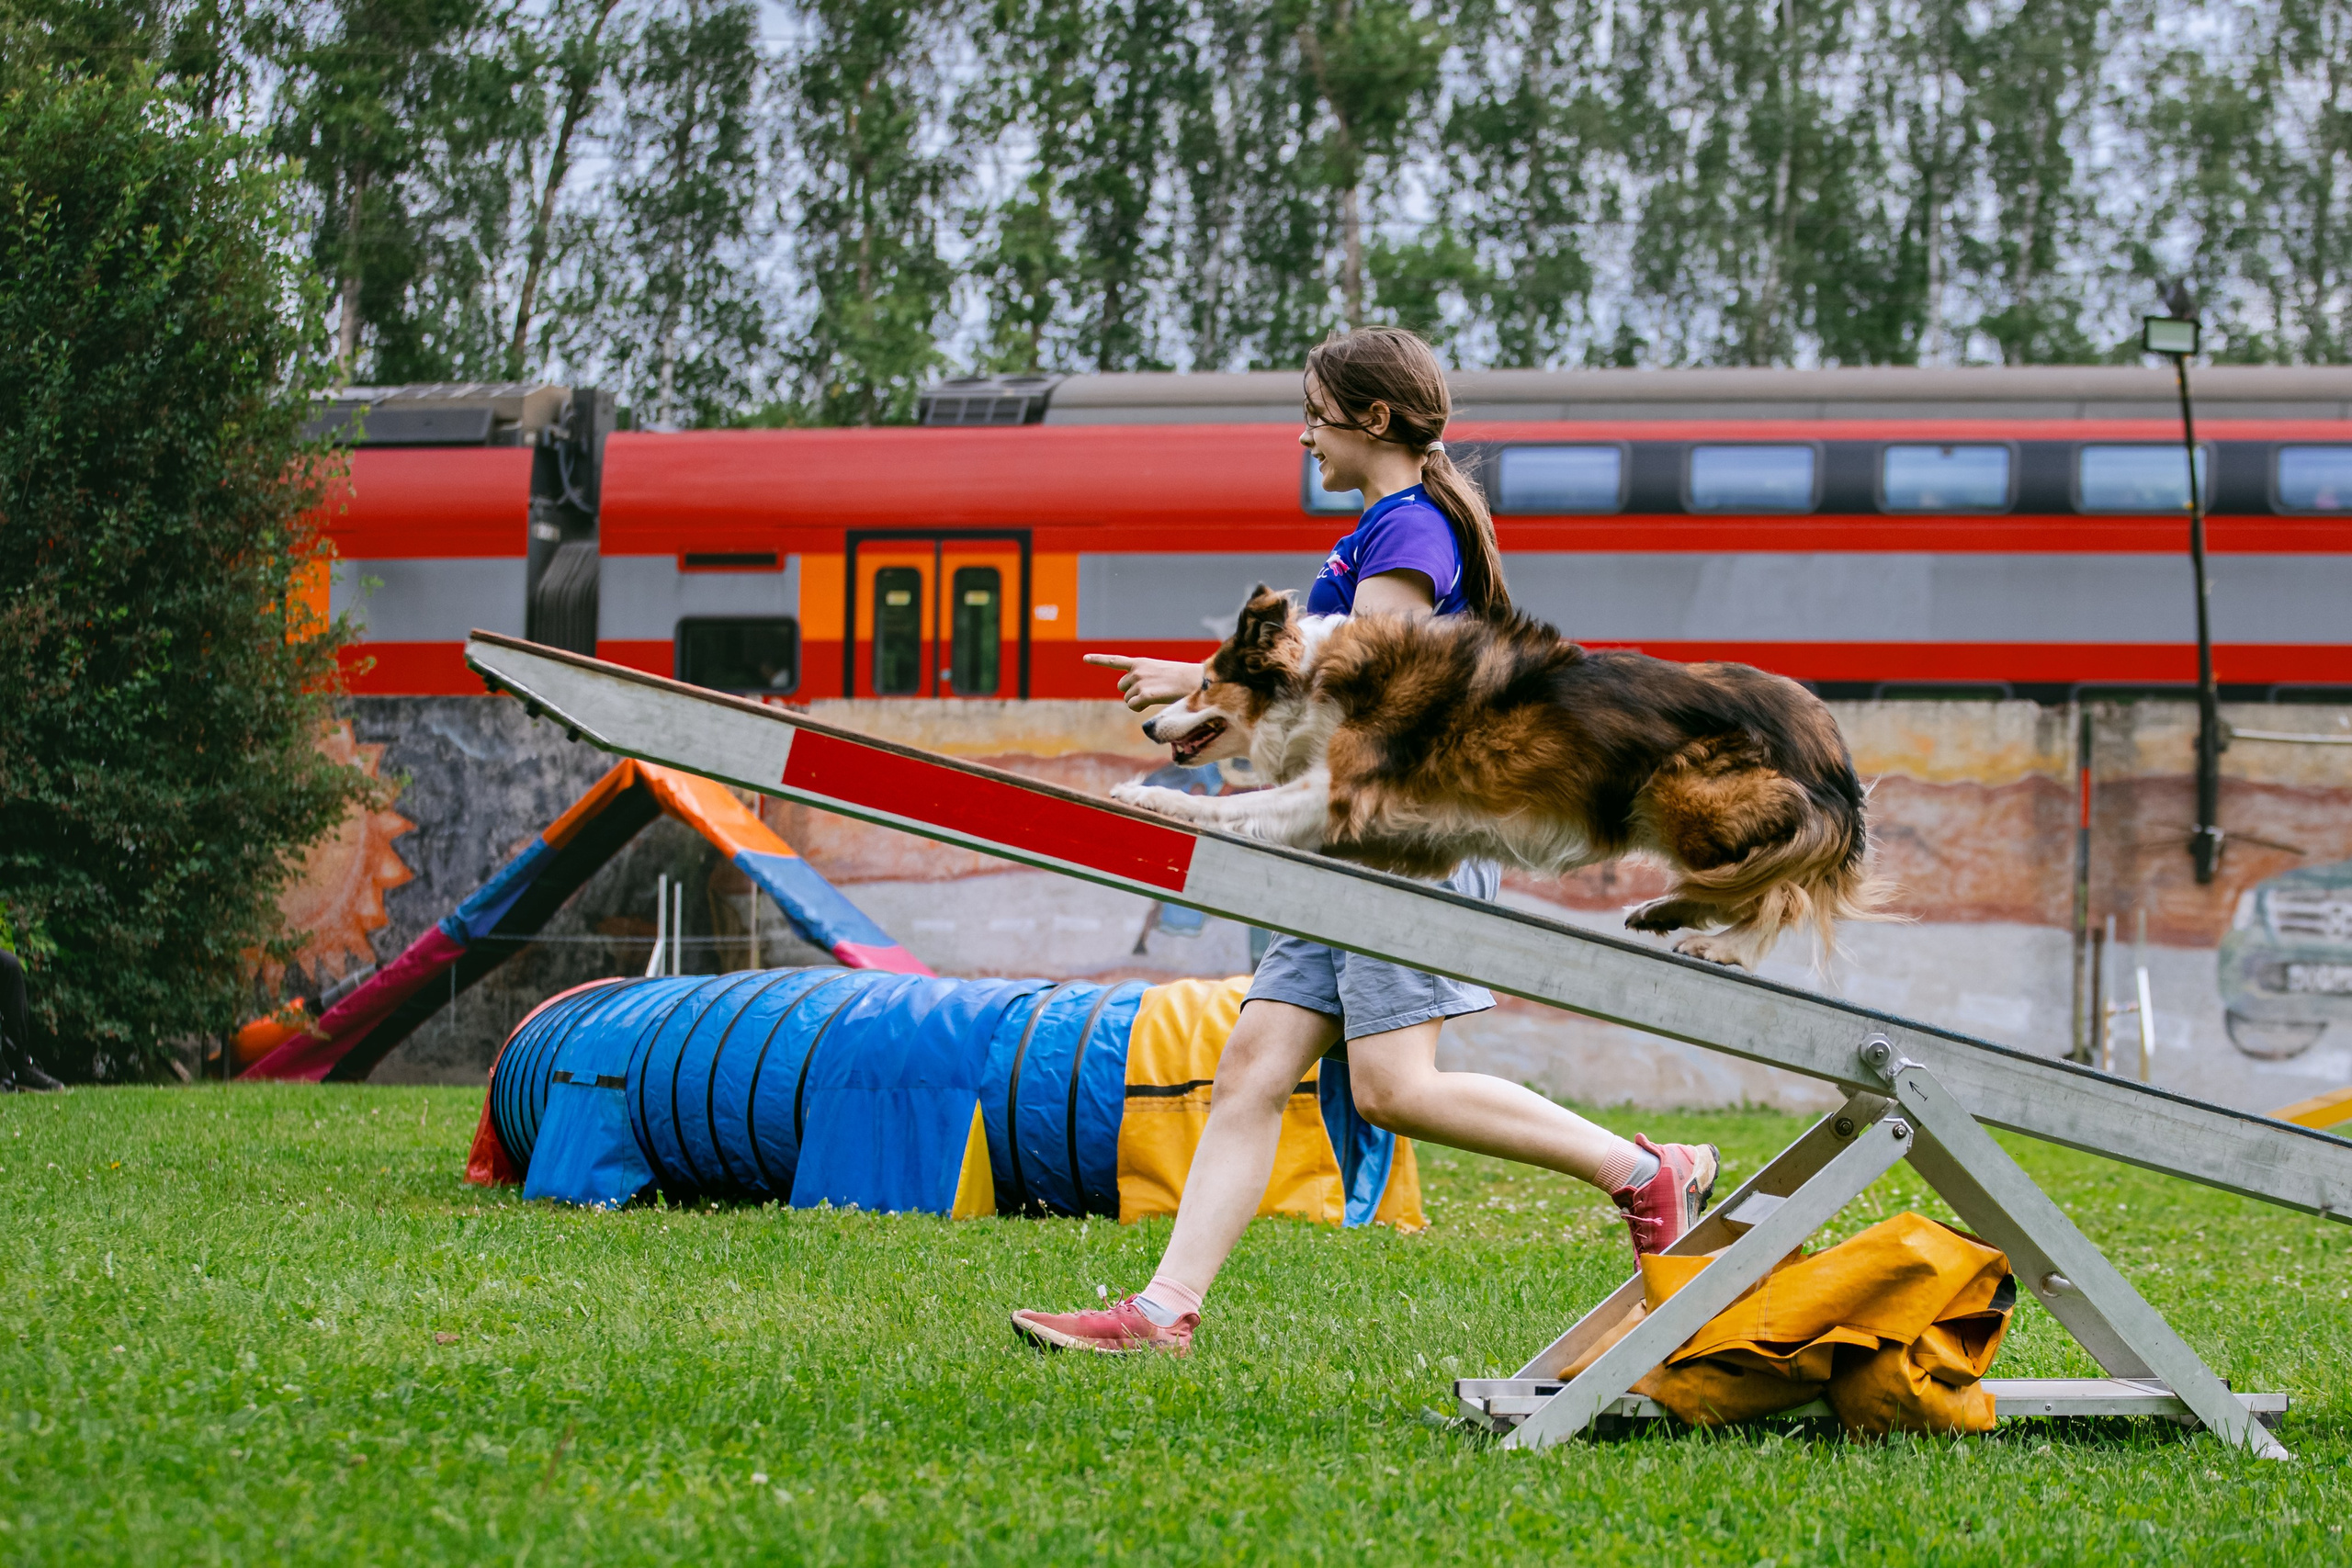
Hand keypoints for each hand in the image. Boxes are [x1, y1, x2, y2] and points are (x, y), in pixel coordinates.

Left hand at [1083, 653, 1204, 711]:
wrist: (1195, 681)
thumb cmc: (1180, 678)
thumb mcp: (1159, 672)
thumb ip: (1143, 678)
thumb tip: (1135, 695)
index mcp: (1140, 662)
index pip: (1115, 660)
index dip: (1098, 660)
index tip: (1085, 658)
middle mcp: (1136, 671)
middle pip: (1122, 688)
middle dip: (1132, 692)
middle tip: (1150, 693)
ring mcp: (1139, 683)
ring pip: (1128, 699)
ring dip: (1138, 701)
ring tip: (1156, 696)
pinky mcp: (1144, 695)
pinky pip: (1134, 706)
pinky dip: (1141, 708)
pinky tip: (1153, 703)